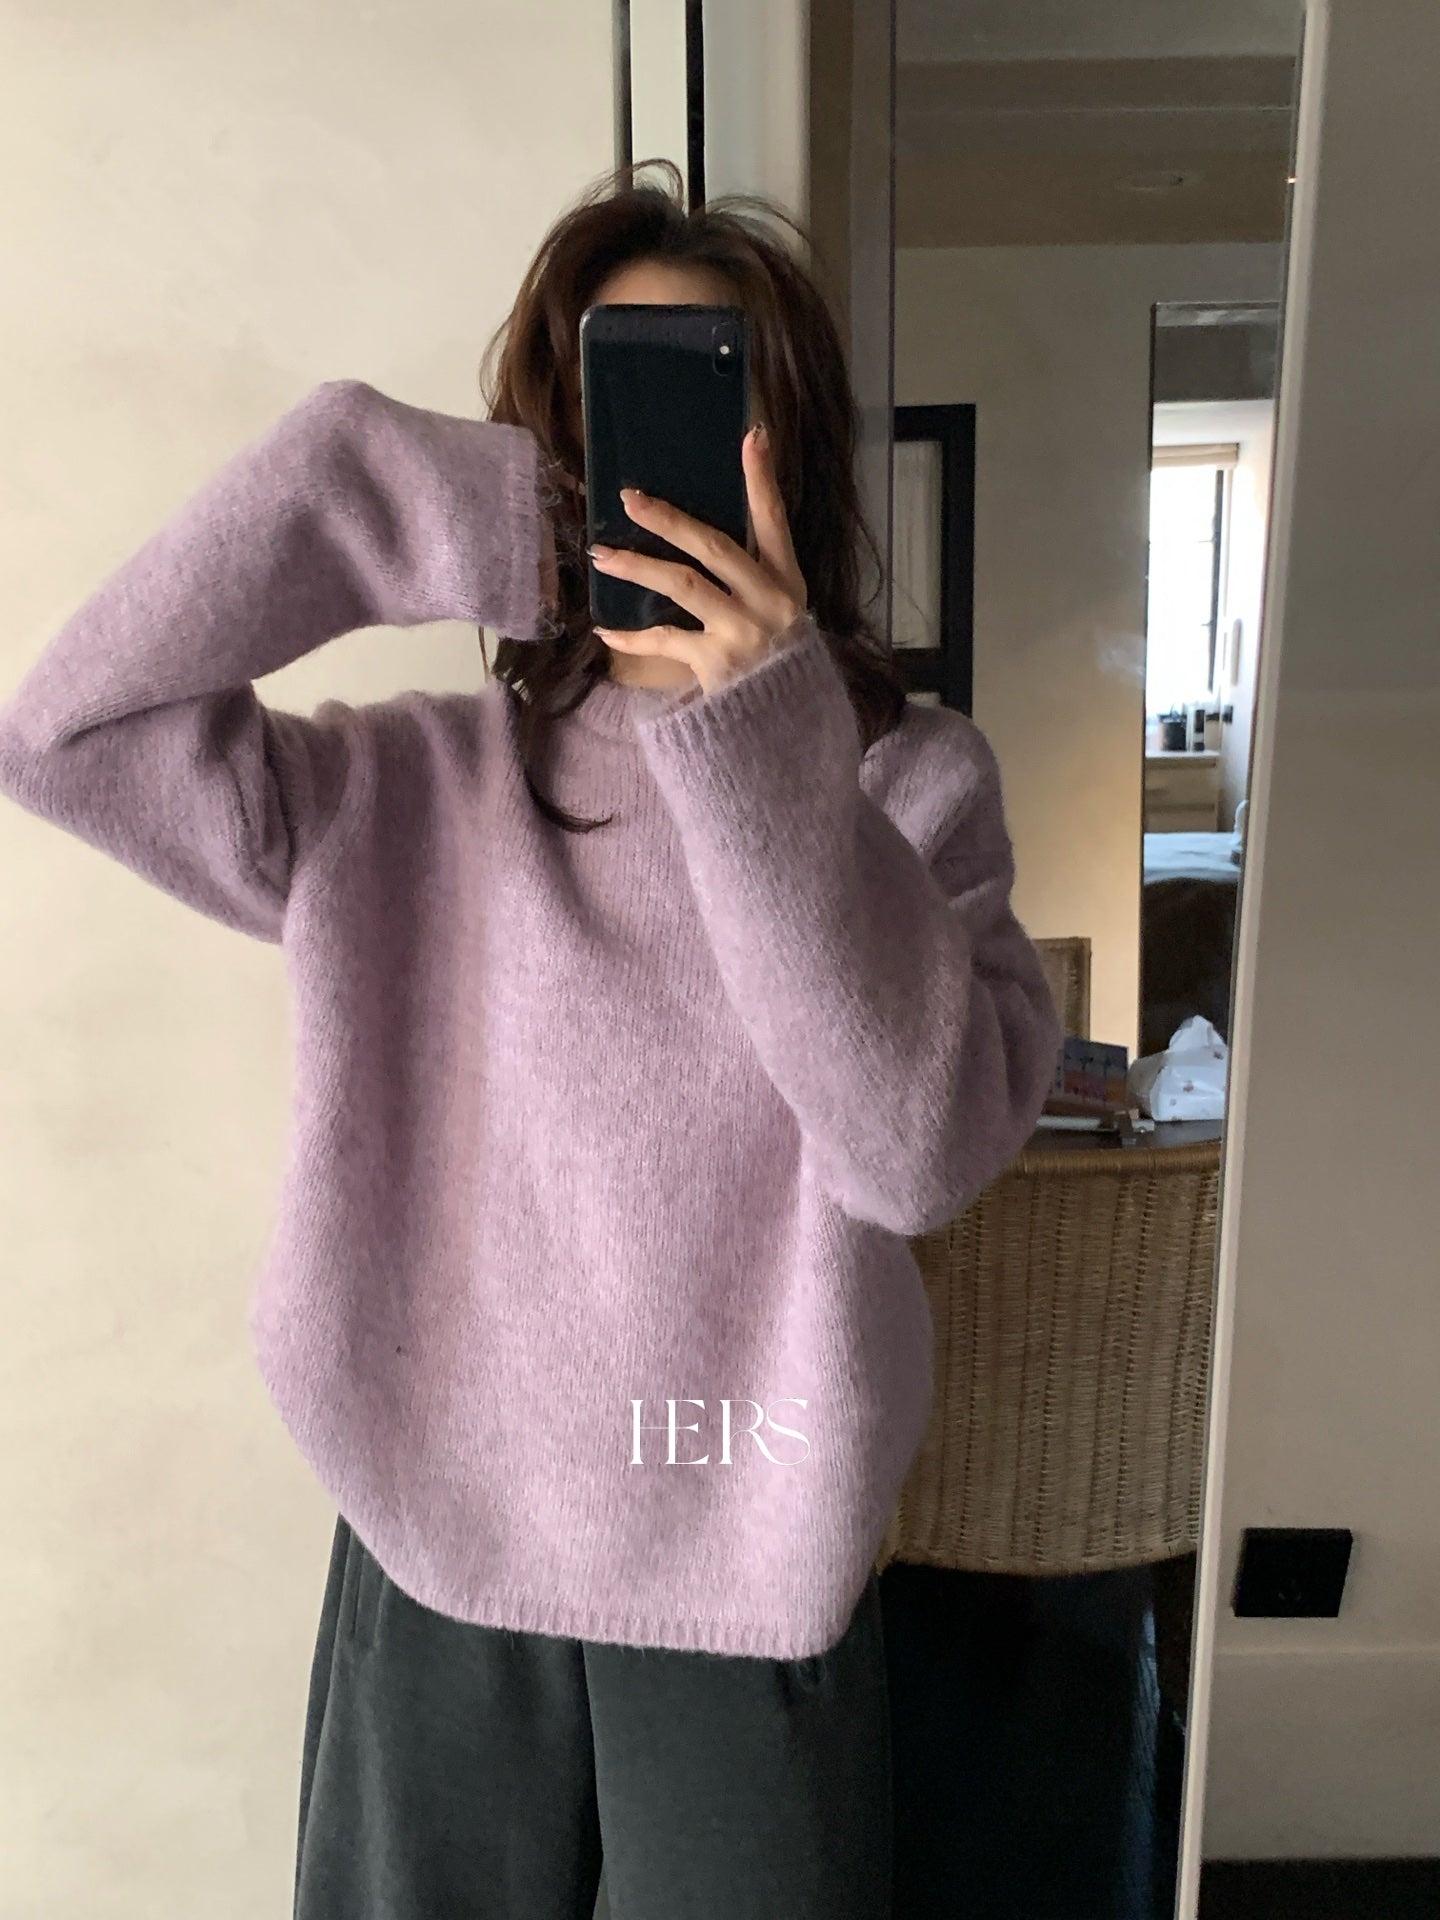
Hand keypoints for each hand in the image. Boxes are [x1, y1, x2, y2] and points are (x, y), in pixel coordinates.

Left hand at [589, 424, 807, 695]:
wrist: (788, 726)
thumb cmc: (777, 662)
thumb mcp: (780, 612)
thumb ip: (754, 574)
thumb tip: (702, 535)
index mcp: (787, 581)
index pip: (775, 521)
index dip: (762, 479)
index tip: (750, 436)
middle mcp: (768, 601)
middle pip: (714, 546)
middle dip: (669, 519)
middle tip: (630, 499)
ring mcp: (742, 632)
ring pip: (683, 585)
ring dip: (638, 566)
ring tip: (602, 555)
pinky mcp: (717, 665)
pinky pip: (665, 641)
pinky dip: (633, 638)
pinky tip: (606, 631)